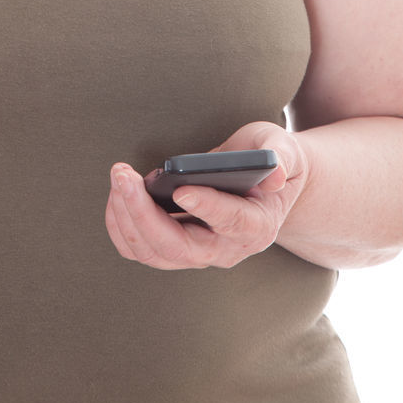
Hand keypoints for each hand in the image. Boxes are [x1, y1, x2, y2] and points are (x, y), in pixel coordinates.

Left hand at [105, 122, 309, 269]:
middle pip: (179, 247)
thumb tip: (274, 174)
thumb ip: (280, 157)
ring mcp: (198, 254)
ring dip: (126, 216)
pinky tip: (119, 192)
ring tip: (119, 175)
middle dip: (143, 212)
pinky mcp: (175, 249)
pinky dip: (121, 223)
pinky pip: (139, 249)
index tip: (181, 189)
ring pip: (153, 252)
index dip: (206, 206)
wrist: (262, 185)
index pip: (231, 222)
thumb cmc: (268, 161)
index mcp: (256, 225)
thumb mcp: (283, 148)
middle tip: (123, 173)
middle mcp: (226, 249)